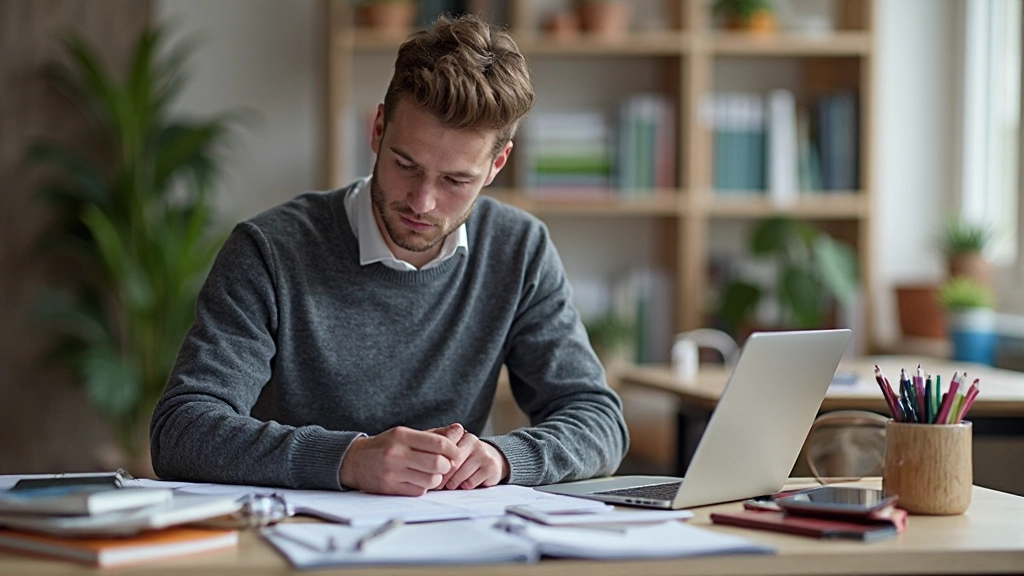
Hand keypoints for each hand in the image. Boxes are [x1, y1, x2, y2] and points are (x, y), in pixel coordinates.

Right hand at [339, 426, 460, 495]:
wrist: (354, 461)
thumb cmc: (385, 446)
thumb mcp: (404, 434)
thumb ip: (432, 434)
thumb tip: (458, 430)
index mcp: (402, 436)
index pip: (438, 443)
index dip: (453, 450)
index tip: (455, 453)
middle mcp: (397, 453)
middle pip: (437, 463)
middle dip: (447, 466)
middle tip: (444, 465)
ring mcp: (393, 472)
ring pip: (430, 480)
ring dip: (436, 478)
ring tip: (431, 473)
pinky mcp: (390, 488)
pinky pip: (419, 491)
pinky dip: (423, 487)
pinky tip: (418, 480)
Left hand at [433, 428, 509, 489]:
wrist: (490, 459)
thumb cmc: (464, 456)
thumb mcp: (450, 448)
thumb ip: (437, 451)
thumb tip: (424, 466)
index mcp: (459, 433)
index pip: (443, 447)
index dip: (436, 462)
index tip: (431, 470)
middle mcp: (472, 440)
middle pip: (451, 463)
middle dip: (443, 477)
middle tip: (437, 484)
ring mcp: (483, 453)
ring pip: (460, 475)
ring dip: (452, 484)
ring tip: (449, 485)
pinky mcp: (491, 467)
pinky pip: (470, 482)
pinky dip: (464, 487)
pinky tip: (464, 485)